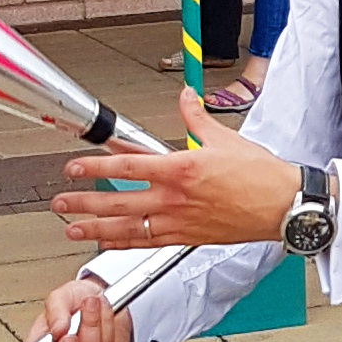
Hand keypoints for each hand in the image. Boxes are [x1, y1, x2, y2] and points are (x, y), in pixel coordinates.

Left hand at [53, 88, 298, 253]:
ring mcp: (178, 222)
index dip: (94, 167)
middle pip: (117, 201)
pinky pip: (147, 242)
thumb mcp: (223, 138)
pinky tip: (106, 243)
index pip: (126, 166)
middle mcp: (174, 199)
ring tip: (71, 227)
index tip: (73, 168)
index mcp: (180, 169)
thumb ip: (195, 118)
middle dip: (84, 202)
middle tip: (59, 201)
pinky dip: (123, 243)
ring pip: (127, 228)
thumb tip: (185, 98)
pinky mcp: (187, 238)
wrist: (282, 206)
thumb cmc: (259, 175)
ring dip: (95, 229)